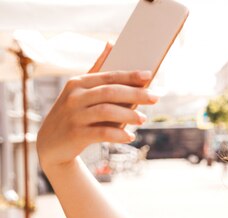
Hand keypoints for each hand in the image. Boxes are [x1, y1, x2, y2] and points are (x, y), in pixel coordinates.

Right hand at [37, 42, 158, 170]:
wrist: (52, 143)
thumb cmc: (74, 113)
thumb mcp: (80, 91)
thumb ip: (97, 70)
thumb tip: (111, 44)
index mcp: (78, 83)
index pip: (108, 76)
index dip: (130, 75)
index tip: (149, 76)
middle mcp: (75, 97)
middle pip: (110, 92)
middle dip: (135, 94)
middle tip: (155, 97)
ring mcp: (75, 116)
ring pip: (106, 111)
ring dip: (128, 115)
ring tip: (144, 119)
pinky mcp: (76, 135)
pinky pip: (102, 133)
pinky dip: (118, 135)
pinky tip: (130, 137)